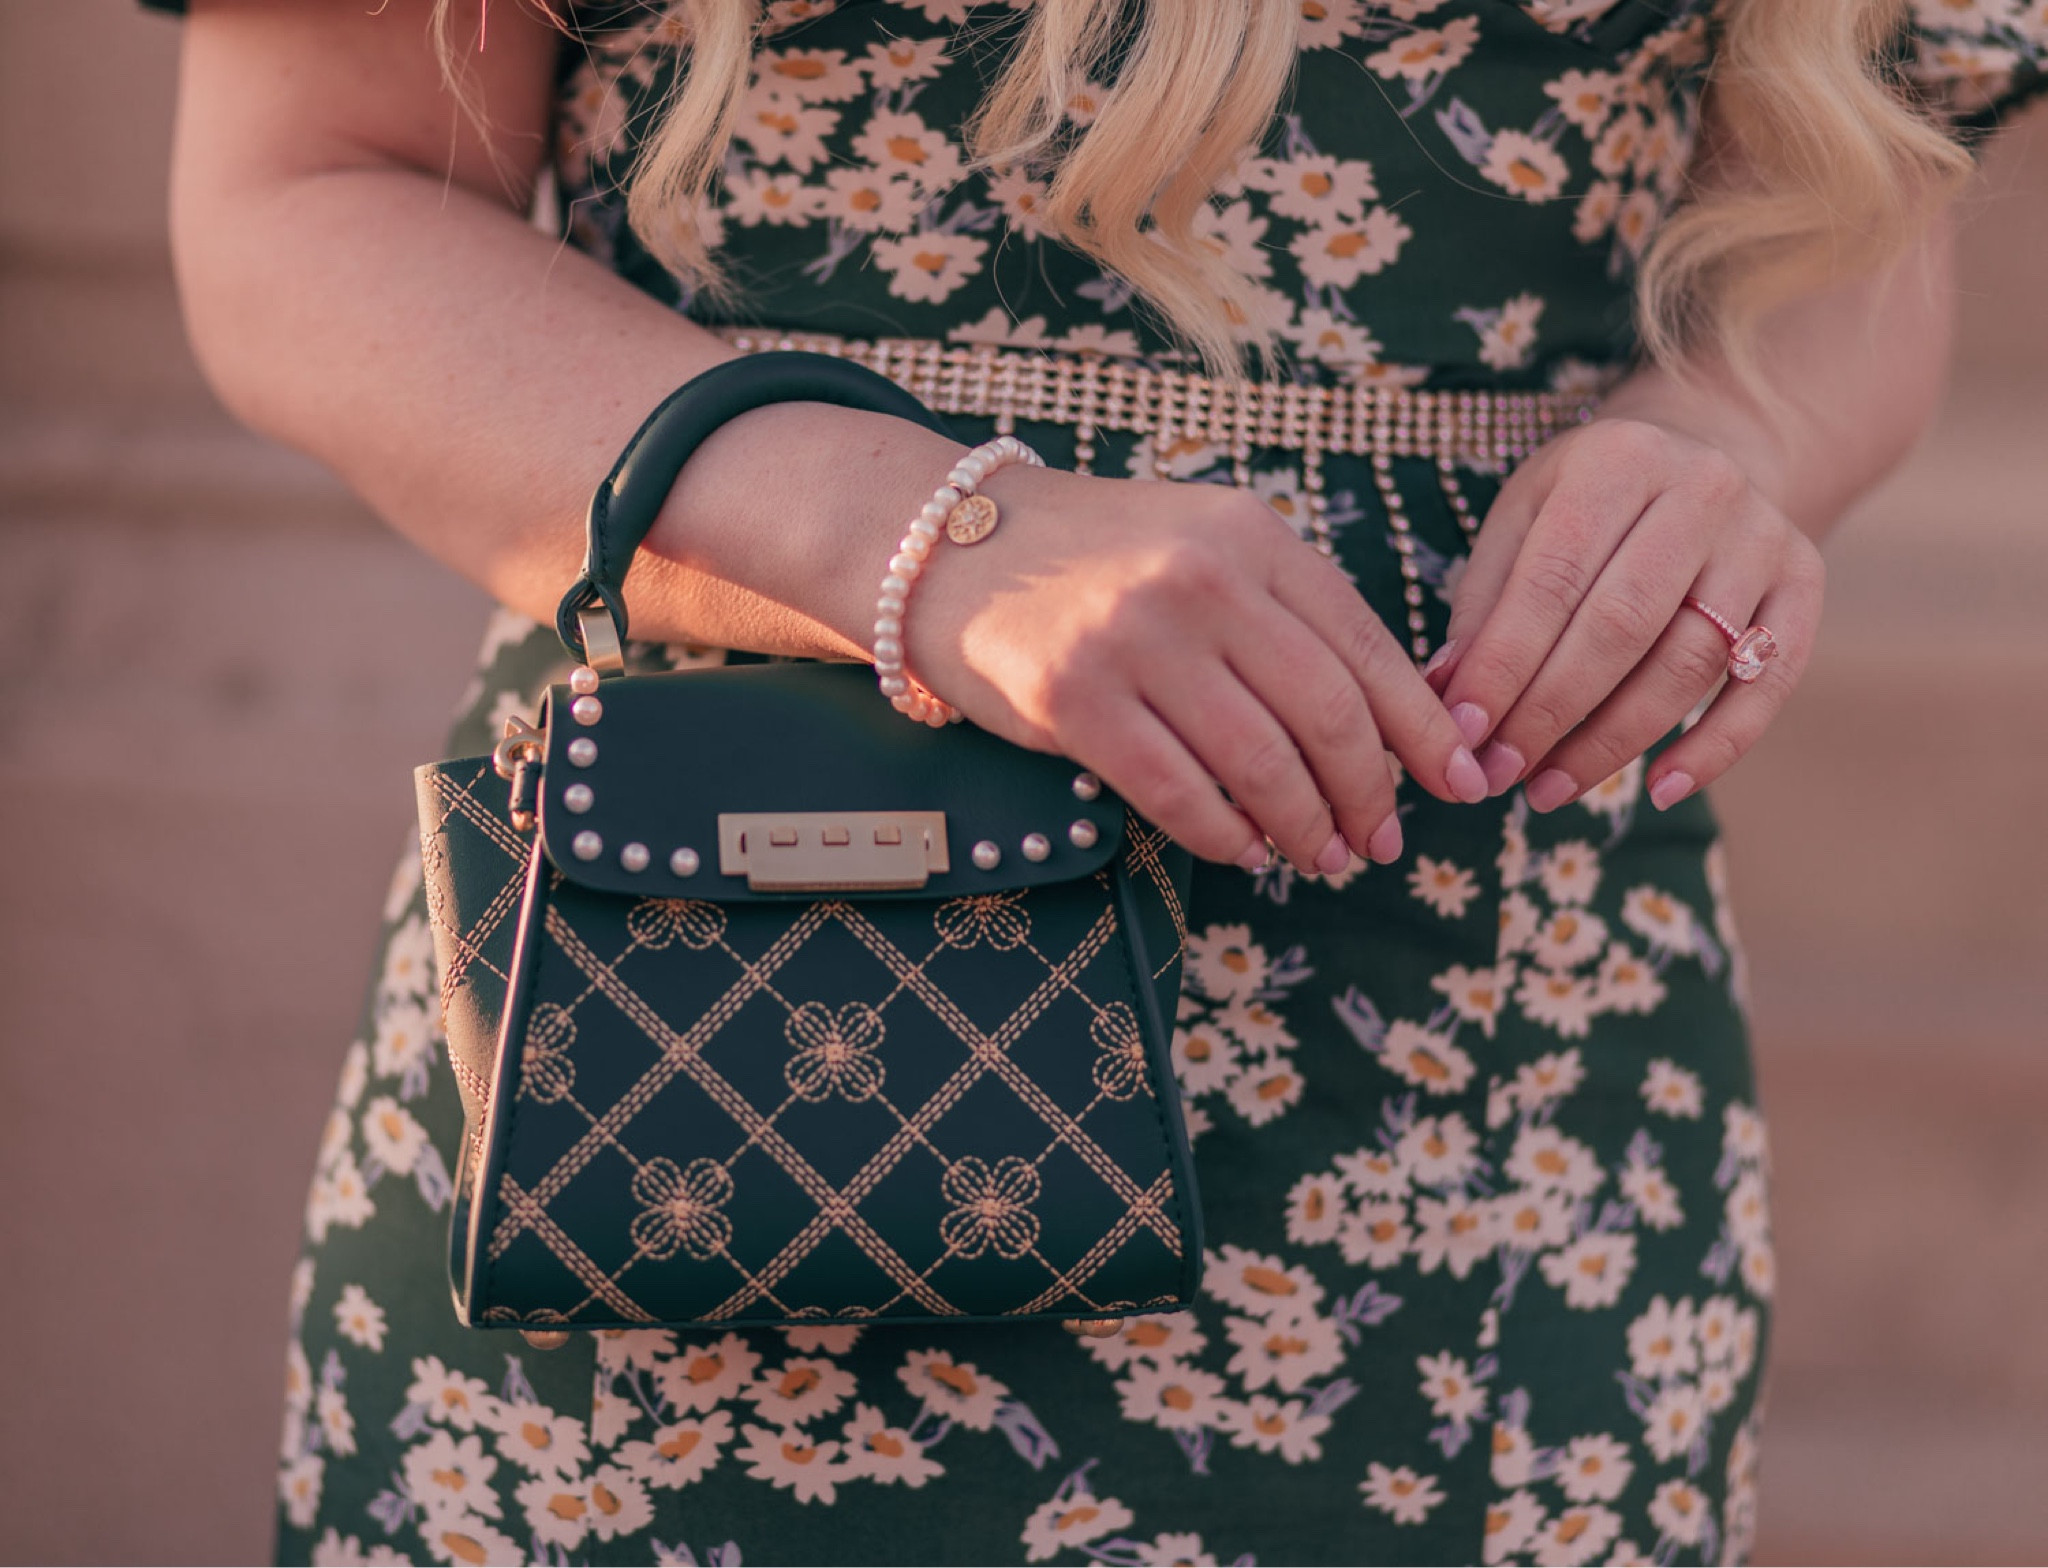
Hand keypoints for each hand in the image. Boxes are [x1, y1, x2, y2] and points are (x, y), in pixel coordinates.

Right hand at [904, 464, 1489, 872]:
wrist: (953, 544)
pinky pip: (1180, 794)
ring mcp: (1136, 640)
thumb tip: (1391, 720)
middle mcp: (1203, 581)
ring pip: (1261, 764)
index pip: (1367, 647)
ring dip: (1305, 828)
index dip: (1424, 730)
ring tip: (1320, 856)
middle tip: (1381, 841)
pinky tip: (1245, 848)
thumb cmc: (1097, 559)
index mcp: (1252, 538)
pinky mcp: (1075, 699)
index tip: (1459, 782)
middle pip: (1328, 715)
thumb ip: (1288, 613)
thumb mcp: (1207, 547)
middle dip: (1371, 795)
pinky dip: (1227, 836)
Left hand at [1432, 415, 1824, 812]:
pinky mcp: (1805, 585)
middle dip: (1551, 712)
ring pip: (1689, 663)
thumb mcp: (1524, 519)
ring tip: (1549, 789)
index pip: (1552, 581)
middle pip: (1622, 626)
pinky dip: (1716, 747)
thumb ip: (1486, 603)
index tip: (1462, 732)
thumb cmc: (1590, 503)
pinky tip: (1659, 789)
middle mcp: (1703, 490)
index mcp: (1617, 461)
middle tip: (1500, 773)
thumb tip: (1447, 696)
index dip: (1504, 665)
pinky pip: (1769, 684)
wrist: (1709, 448)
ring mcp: (1764, 538)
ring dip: (1614, 742)